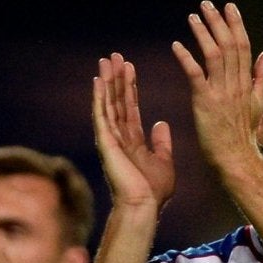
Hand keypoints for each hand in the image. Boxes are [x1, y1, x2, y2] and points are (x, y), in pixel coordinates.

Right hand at [92, 53, 174, 212]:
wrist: (144, 207)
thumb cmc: (153, 192)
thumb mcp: (164, 162)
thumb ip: (161, 142)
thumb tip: (161, 123)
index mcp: (133, 141)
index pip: (130, 107)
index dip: (130, 87)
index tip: (130, 67)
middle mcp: (119, 137)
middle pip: (117, 101)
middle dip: (117, 78)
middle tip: (115, 56)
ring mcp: (111, 139)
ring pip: (108, 103)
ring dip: (108, 81)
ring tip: (107, 60)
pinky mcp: (105, 142)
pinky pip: (101, 114)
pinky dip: (99, 96)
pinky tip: (98, 80)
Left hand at [172, 1, 262, 182]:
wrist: (236, 159)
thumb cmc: (244, 135)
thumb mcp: (258, 103)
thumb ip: (261, 77)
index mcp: (246, 83)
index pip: (243, 46)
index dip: (236, 24)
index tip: (229, 7)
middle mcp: (235, 84)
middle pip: (229, 45)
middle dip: (218, 22)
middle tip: (207, 4)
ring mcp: (221, 93)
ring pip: (214, 55)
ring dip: (203, 33)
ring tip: (192, 17)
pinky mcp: (205, 103)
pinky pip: (195, 75)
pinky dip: (186, 58)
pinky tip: (176, 45)